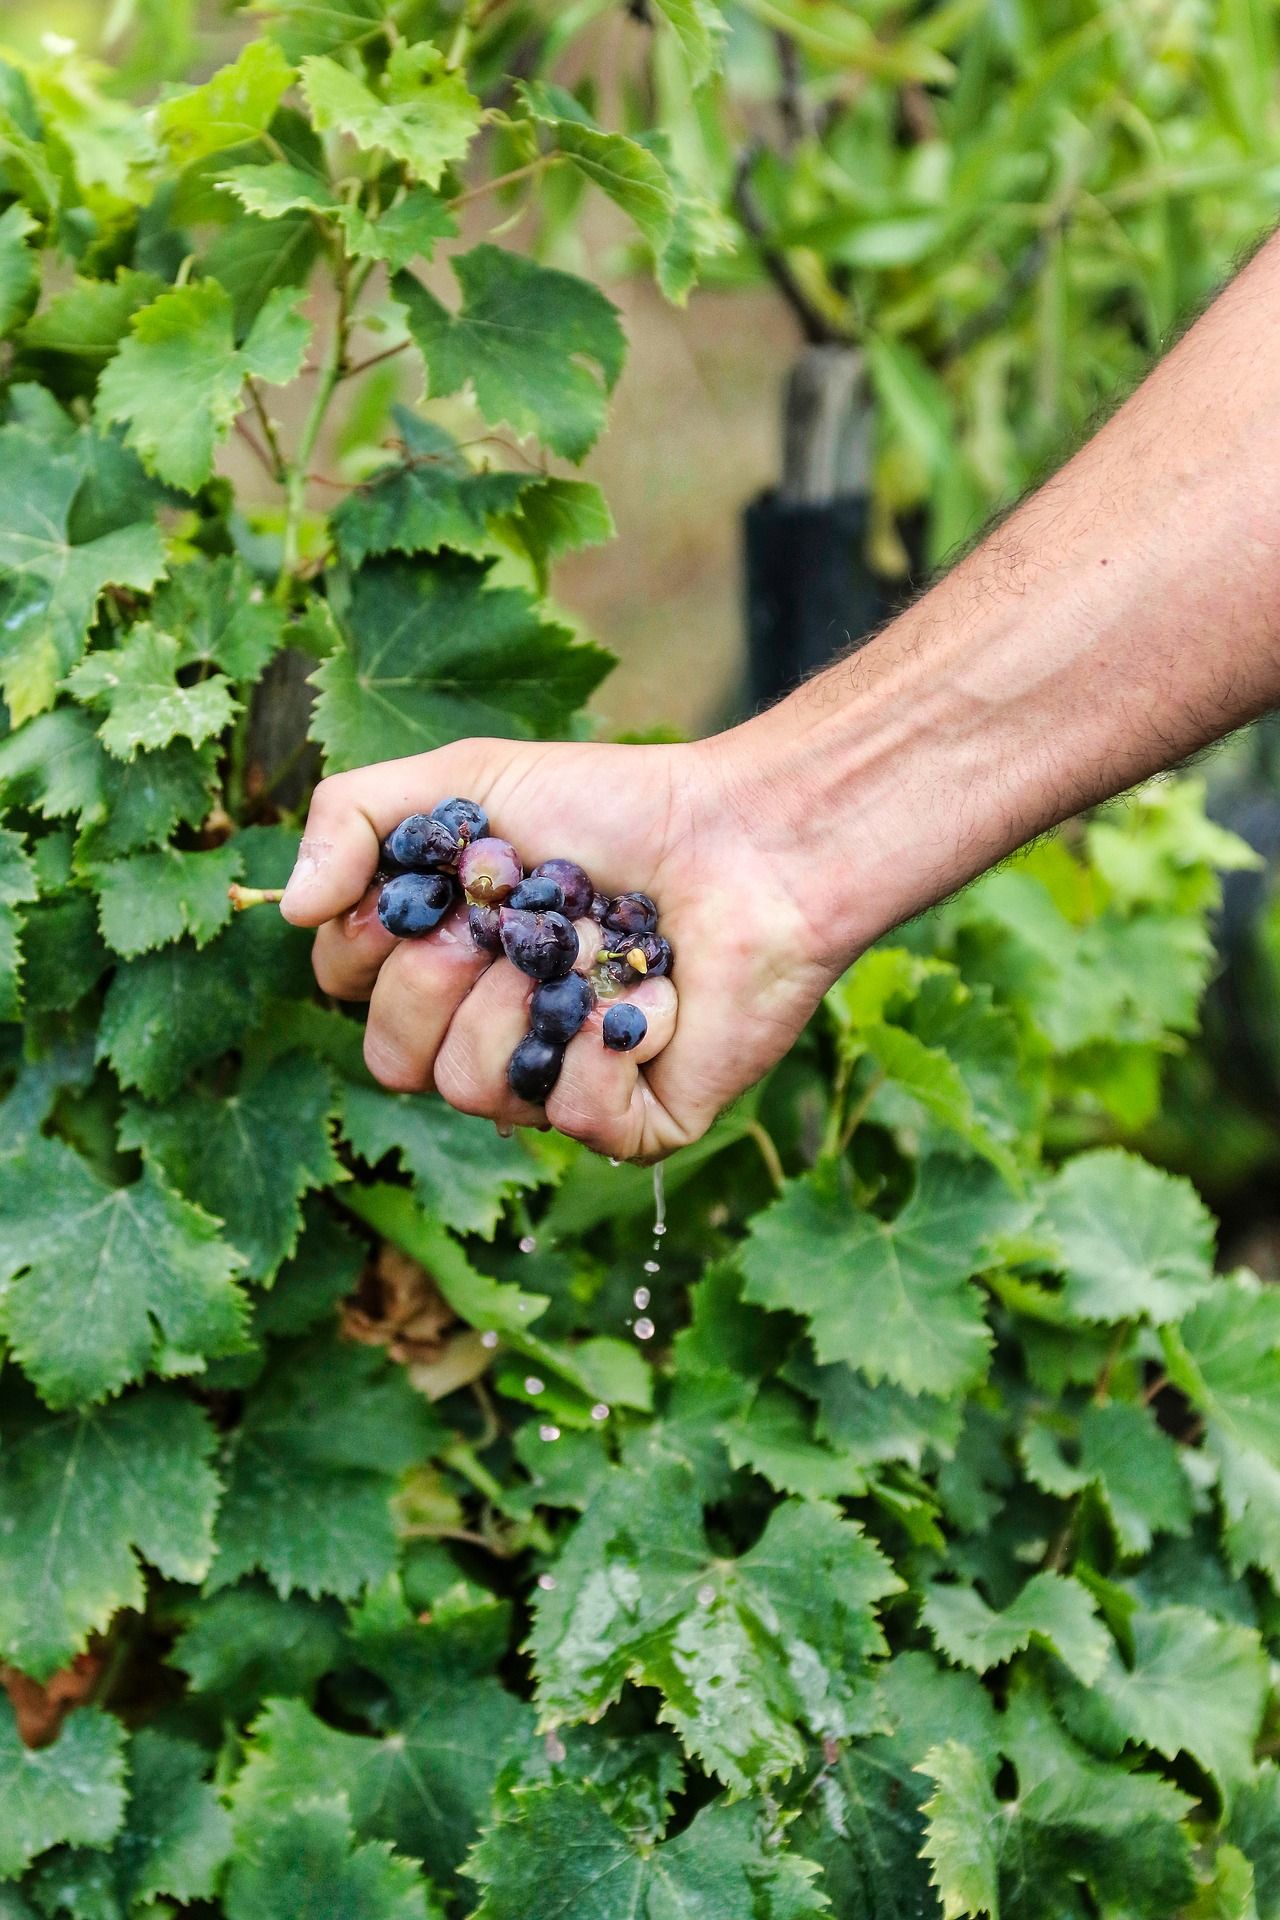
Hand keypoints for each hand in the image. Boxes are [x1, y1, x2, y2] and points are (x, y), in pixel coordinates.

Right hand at [279, 732, 838, 1159]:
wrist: (747, 838)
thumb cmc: (611, 808)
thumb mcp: (464, 782)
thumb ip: (353, 819)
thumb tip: (287, 909)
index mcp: (443, 964)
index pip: (345, 991)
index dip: (379, 938)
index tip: (442, 882)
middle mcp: (489, 1034)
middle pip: (393, 1057)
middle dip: (452, 968)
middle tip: (521, 917)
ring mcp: (557, 1086)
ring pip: (474, 1090)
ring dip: (537, 996)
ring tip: (600, 949)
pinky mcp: (634, 1123)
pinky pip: (576, 1115)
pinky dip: (615, 1038)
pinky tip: (660, 995)